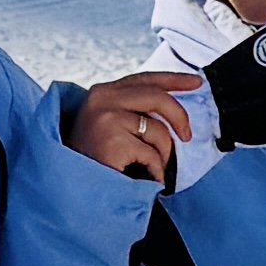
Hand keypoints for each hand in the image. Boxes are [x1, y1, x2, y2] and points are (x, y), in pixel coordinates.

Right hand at [71, 69, 201, 179]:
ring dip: (163, 154)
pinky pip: (152, 154)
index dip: (174, 80)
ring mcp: (106, 119)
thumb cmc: (93, 158)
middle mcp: (102, 99)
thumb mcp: (109, 124)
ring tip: (151, 167)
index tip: (196, 82)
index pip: (144, 79)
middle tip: (187, 137)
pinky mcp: (113, 141)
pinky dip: (155, 170)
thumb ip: (132, 110)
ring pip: (158, 130)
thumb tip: (171, 106)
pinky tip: (144, 178)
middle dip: (180, 117)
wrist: (69, 186)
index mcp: (102, 92)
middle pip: (157, 98)